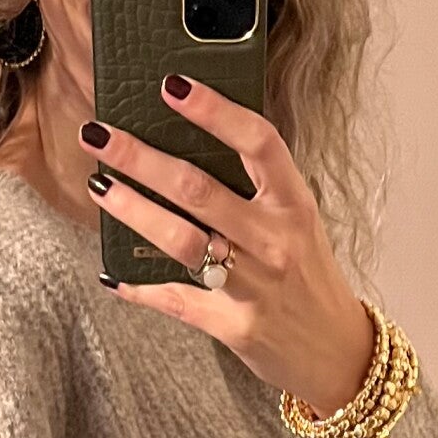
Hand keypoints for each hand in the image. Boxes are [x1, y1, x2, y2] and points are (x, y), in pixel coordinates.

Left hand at [81, 79, 376, 418]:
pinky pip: (177, 300)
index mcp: (293, 204)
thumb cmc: (308, 276)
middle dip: (141, 158)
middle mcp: (275, 241)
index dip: (215, 111)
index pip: (258, 143)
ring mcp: (254, 285)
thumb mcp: (295, 222)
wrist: (337, 351)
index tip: (172, 85)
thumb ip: (255, 188)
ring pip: (181, 241)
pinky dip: (140, 287)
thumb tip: (189, 144)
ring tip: (99, 185)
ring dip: (133, 211)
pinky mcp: (233, 325)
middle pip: (199, 189)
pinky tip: (112, 274)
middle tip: (100, 134)